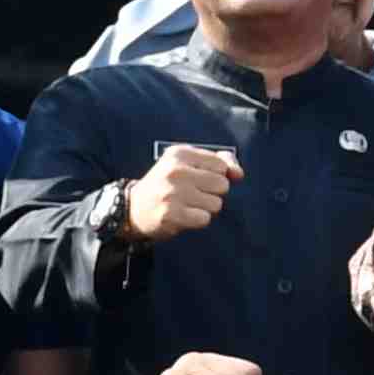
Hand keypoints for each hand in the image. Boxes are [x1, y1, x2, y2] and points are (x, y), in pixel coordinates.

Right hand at [123, 142, 241, 244]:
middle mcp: (175, 170)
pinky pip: (205, 219)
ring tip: (186, 205)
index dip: (216, 176)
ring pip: (216, 204)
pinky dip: (198, 220)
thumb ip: (220, 163)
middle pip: (222, 185)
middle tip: (192, 194)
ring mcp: (172, 192)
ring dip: (206, 209)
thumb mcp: (189, 165)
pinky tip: (183, 215)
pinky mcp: (171, 214)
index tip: (197, 179)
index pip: (221, 165)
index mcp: (180, 153)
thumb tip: (239, 174)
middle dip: (212, 193)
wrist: (134, 208)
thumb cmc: (169, 185)